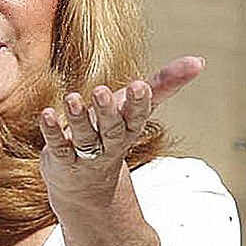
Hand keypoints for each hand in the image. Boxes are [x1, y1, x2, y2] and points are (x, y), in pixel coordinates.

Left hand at [38, 55, 205, 199]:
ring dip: (78, 118)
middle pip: (112, 129)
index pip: (137, 116)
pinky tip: (45, 114)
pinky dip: (52, 131)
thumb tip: (199, 61)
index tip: (139, 85)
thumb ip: (165, 84)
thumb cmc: (113, 133)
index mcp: (129, 128)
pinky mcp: (62, 159)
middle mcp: (110, 143)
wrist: (85, 185)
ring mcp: (86, 153)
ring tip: (73, 98)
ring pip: (84, 137)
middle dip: (108, 111)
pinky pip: (58, 145)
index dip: (138, 103)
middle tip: (102, 91)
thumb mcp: (137, 108)